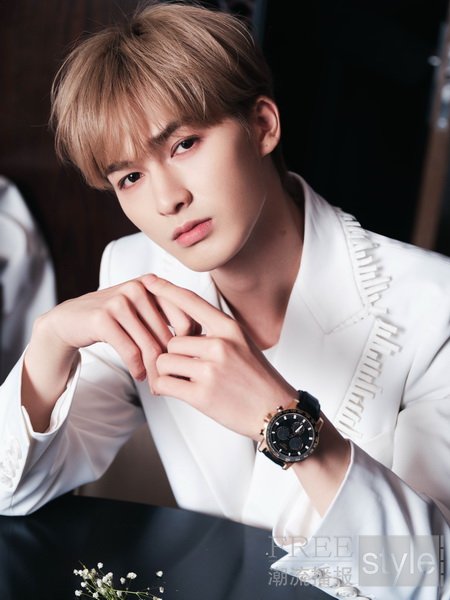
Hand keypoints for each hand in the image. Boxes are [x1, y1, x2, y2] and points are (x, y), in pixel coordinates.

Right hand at [33, 274, 198, 382]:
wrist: (71, 320)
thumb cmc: (115, 320)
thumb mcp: (144, 313)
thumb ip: (169, 321)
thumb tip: (202, 345)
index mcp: (155, 286)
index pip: (188, 319)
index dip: (191, 346)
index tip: (186, 363)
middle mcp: (140, 288)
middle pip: (170, 336)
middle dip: (172, 363)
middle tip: (171, 381)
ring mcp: (120, 301)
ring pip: (151, 346)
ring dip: (155, 371)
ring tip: (156, 383)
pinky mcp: (103, 317)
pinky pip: (130, 351)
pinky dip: (137, 368)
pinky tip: (139, 375)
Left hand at [147, 275, 296, 439]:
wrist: (277, 412)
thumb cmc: (258, 380)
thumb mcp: (242, 344)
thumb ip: (215, 334)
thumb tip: (181, 331)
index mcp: (229, 328)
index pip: (190, 301)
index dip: (166, 290)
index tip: (148, 281)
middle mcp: (220, 345)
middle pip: (171, 341)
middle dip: (173, 357)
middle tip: (188, 372)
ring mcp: (211, 370)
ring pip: (164, 362)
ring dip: (168, 373)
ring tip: (186, 382)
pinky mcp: (202, 395)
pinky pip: (164, 384)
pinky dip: (164, 389)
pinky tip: (177, 391)